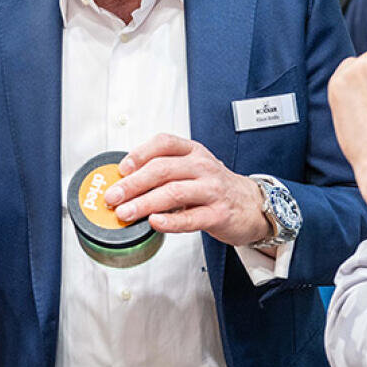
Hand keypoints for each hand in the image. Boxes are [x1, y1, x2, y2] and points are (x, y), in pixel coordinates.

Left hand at [101, 133, 271, 246]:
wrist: (252, 205)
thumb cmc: (215, 187)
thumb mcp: (192, 169)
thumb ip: (164, 171)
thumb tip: (124, 183)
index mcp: (193, 152)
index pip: (164, 143)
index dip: (139, 154)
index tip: (121, 169)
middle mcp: (202, 166)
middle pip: (163, 170)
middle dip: (133, 184)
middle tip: (114, 196)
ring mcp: (212, 190)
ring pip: (173, 193)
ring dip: (145, 203)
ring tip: (126, 212)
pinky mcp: (218, 214)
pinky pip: (190, 218)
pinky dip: (170, 221)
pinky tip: (154, 222)